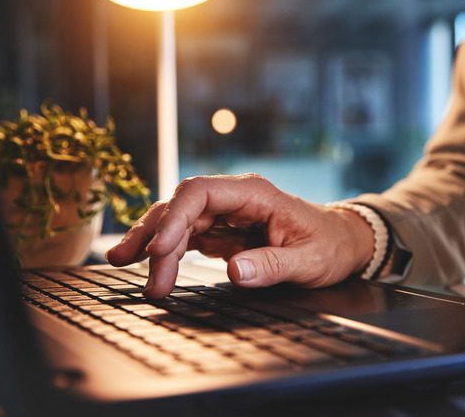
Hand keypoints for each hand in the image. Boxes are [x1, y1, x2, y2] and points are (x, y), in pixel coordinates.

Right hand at [105, 174, 374, 297]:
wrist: (341, 242)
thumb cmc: (330, 245)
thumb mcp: (311, 260)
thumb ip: (274, 265)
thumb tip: (234, 271)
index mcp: (254, 194)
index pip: (201, 193)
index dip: (175, 217)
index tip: (161, 249)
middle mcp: (234, 199)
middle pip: (181, 207)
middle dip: (154, 234)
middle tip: (134, 267)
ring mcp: (225, 215)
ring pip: (177, 222)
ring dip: (152, 243)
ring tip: (123, 264)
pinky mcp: (221, 233)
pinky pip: (185, 238)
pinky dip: (165, 252)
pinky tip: (148, 265)